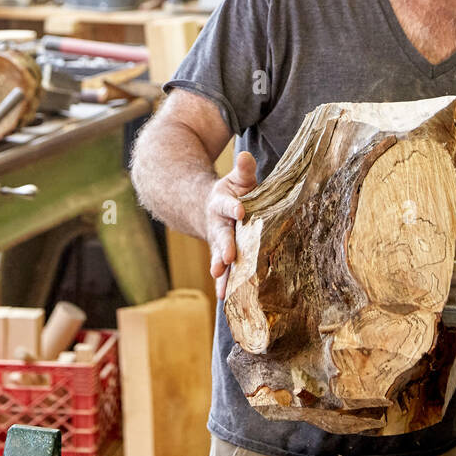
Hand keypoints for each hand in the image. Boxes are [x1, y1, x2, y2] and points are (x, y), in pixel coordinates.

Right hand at [206, 150, 256, 299]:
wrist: (210, 209)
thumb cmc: (233, 194)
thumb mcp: (237, 180)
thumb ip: (243, 170)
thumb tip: (245, 156)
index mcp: (222, 204)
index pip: (228, 205)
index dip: (233, 207)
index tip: (239, 210)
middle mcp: (218, 226)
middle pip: (221, 237)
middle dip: (223, 247)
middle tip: (226, 257)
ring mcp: (218, 243)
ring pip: (218, 259)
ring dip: (221, 273)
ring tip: (222, 288)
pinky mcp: (222, 258)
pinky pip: (223, 273)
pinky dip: (224, 284)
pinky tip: (226, 298)